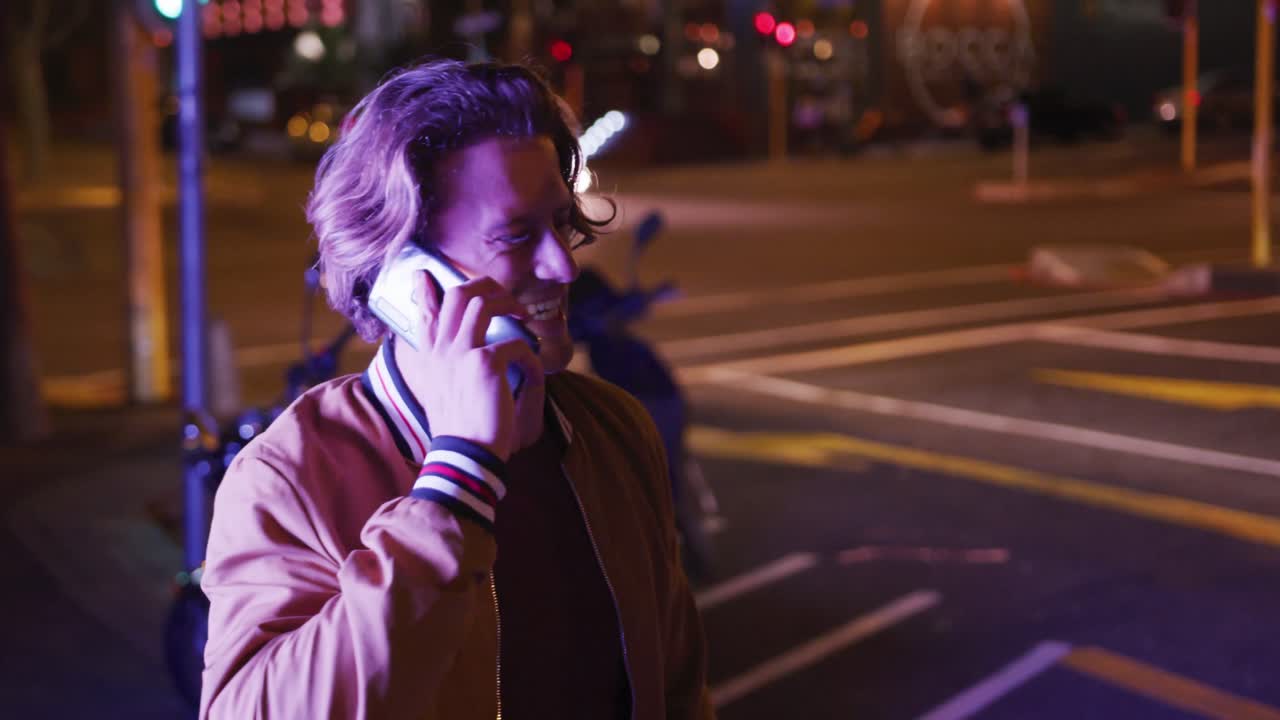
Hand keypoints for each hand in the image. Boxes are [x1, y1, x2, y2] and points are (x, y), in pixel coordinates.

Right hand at [393, 271, 544, 459]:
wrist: (464, 456)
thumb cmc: (461, 429)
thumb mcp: (444, 394)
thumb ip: (447, 368)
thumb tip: (464, 359)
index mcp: (430, 357)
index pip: (425, 312)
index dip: (426, 291)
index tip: (424, 275)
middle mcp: (440, 350)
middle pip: (457, 294)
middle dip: (485, 286)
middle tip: (505, 297)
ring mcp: (459, 353)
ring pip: (482, 304)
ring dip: (508, 305)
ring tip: (522, 317)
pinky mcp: (484, 363)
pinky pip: (515, 343)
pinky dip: (529, 354)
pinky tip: (532, 370)